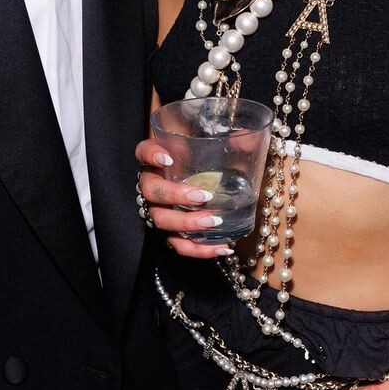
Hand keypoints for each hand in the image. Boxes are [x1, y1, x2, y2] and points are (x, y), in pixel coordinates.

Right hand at [135, 138, 234, 259]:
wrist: (205, 185)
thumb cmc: (206, 161)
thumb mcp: (217, 147)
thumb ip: (232, 139)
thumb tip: (245, 142)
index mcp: (159, 159)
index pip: (143, 151)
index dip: (151, 155)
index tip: (168, 158)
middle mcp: (153, 184)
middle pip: (151, 191)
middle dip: (175, 195)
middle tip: (203, 197)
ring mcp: (159, 210)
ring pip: (160, 220)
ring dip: (186, 223)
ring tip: (213, 222)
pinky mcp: (171, 231)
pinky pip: (177, 244)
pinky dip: (198, 250)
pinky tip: (221, 247)